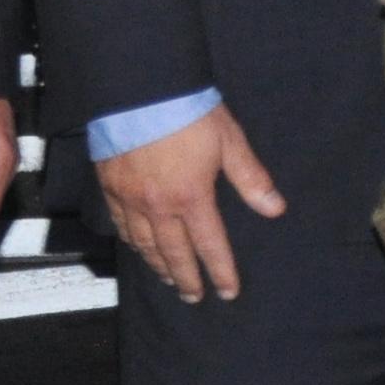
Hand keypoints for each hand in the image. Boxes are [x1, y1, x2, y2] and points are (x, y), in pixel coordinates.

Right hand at [95, 104, 287, 303]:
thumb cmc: (186, 109)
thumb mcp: (229, 141)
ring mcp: (130, 198)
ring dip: (158, 266)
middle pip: (174, 254)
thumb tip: (275, 208)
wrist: (140, 88)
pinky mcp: (110, 185)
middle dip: (186, 278)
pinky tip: (137, 247)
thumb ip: (250, 178)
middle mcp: (159, 205)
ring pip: (144, 244)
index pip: (209, 245)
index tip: (227, 291)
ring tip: (168, 279)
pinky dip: (131, 242)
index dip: (220, 271)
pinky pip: (120, 224)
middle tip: (194, 296)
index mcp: (191, 197)